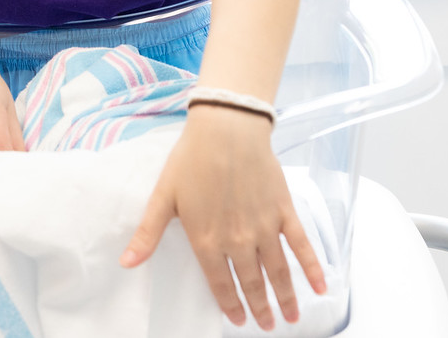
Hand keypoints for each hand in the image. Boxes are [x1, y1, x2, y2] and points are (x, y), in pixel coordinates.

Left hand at [121, 105, 325, 329]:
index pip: (220, 282)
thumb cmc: (191, 159)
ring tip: (291, 318)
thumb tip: (126, 263)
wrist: (226, 129)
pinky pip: (302, 246)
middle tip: (266, 326)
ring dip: (286, 297)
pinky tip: (321, 287)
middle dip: (260, 308)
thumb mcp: (162, 197)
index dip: (230, 304)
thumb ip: (148, 234)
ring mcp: (265, 227)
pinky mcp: (284, 211)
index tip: (238, 319)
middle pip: (252, 282)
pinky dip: (314, 268)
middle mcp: (239, 240)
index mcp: (207, 239)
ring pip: (279, 272)